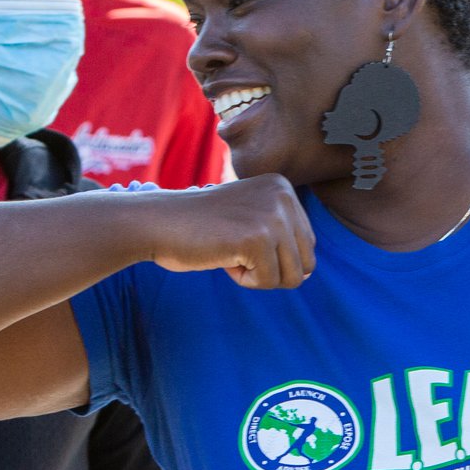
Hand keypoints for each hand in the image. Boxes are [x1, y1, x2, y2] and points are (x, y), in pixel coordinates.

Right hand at [142, 176, 314, 289]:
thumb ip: (280, 234)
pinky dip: (244, 280)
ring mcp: (272, 216)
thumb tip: (311, 271)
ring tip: (229, 251)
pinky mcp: (257, 239)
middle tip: (234, 247)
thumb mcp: (247, 216)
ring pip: (292, 276)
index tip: (237, 235)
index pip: (306, 244)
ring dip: (258, 276)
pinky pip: (269, 282)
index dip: (271, 254)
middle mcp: (284, 196)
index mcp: (283, 187)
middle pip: (306, 261)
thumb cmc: (198, 227)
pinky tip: (223, 257)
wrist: (158, 223)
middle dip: (270, 267)